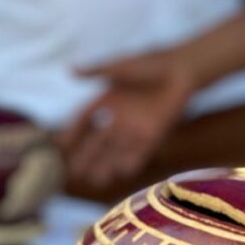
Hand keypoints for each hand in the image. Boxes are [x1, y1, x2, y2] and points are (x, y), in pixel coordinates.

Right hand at [59, 50, 194, 189]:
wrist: (182, 70)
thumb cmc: (151, 64)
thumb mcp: (121, 66)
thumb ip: (97, 71)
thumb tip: (70, 70)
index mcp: (108, 99)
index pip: (86, 119)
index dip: (74, 131)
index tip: (62, 145)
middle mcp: (119, 117)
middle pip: (99, 141)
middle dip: (87, 156)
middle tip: (74, 172)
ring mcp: (136, 127)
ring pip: (117, 150)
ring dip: (106, 165)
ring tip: (95, 181)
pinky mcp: (154, 134)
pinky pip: (140, 152)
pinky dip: (131, 162)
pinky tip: (122, 173)